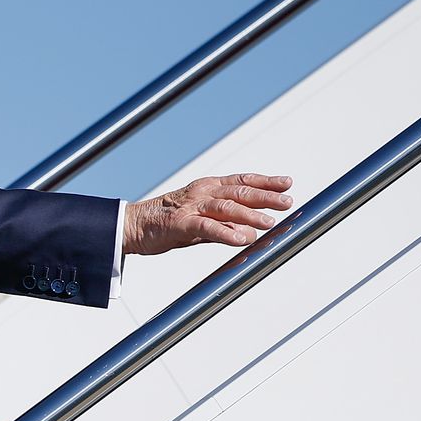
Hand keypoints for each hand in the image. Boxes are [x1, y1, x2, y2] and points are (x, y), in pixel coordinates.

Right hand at [123, 172, 294, 255]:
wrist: (133, 225)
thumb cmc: (168, 223)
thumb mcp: (202, 221)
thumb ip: (226, 224)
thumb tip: (252, 232)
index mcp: (209, 187)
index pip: (243, 181)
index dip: (266, 182)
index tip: (287, 183)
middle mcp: (203, 192)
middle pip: (240, 192)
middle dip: (266, 197)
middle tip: (287, 202)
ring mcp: (192, 207)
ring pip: (226, 208)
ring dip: (249, 215)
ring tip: (269, 223)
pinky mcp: (181, 223)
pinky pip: (206, 228)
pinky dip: (224, 233)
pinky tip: (240, 239)